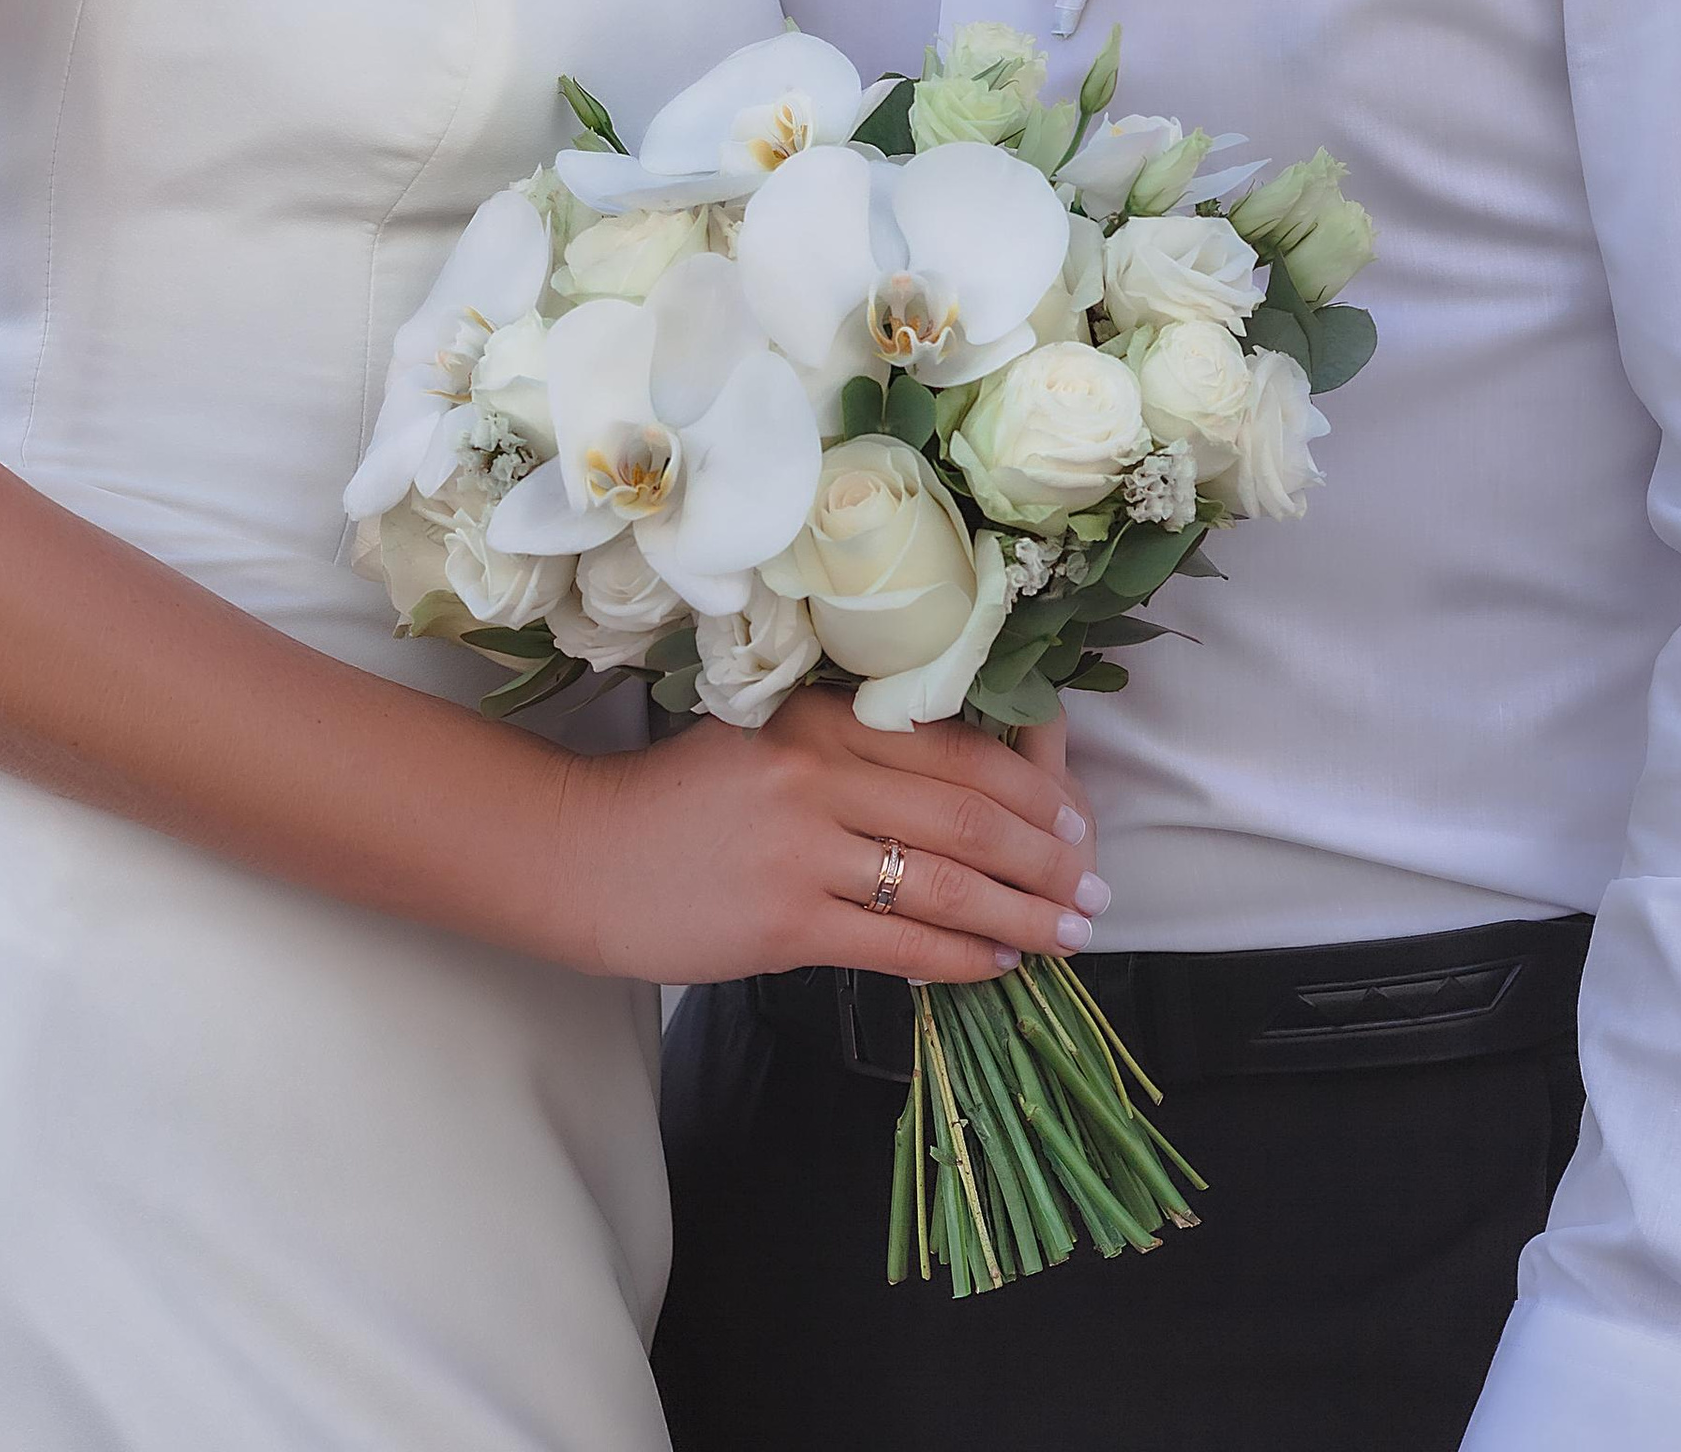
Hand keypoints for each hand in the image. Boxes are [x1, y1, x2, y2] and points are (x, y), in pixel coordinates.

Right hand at [557, 686, 1109, 988]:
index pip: (958, 749)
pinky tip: (998, 965)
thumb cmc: (688, 799)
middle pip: (968, 815)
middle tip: (1092, 889)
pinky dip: (961, 958)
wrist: (588, 854)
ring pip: (945, 883)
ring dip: (1022, 915)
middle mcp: (820, 771)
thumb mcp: (776, 743)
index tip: (1078, 823)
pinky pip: (899, 944)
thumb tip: (976, 791)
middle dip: (1045, 859)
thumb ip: (861, 754)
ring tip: (1067, 935)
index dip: (1033, 792)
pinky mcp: (785, 923)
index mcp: (824, 715)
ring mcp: (803, 849)